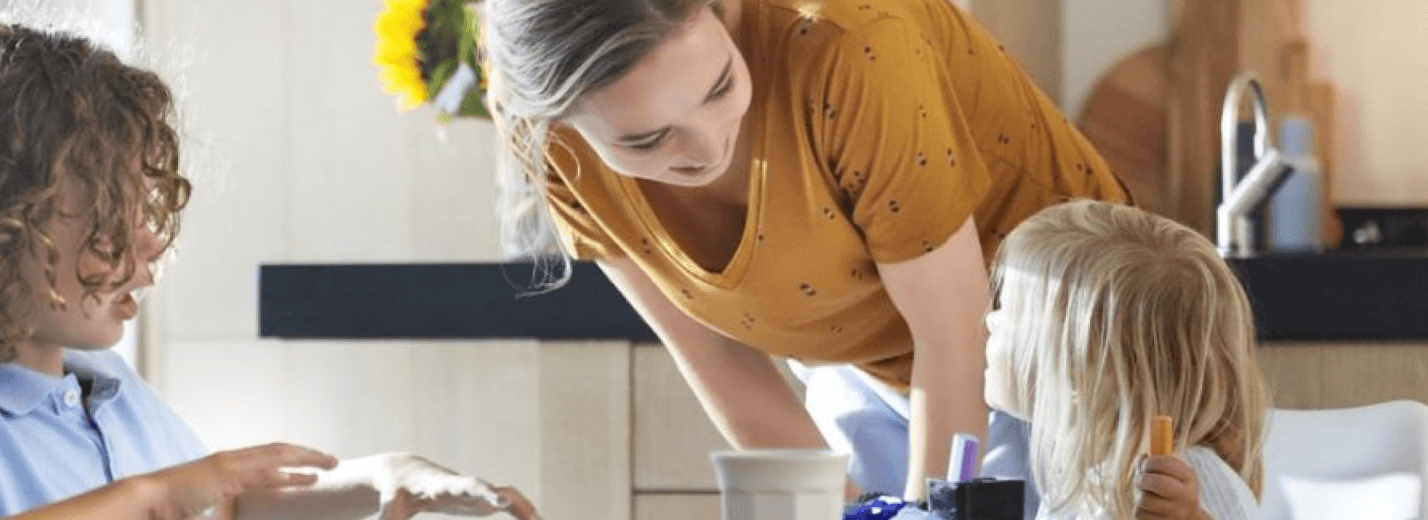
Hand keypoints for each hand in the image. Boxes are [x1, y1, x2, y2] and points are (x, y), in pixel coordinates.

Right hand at [138, 442, 338, 518]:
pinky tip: (307, 478)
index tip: (315, 462)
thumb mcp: (215, 504)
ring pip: (278, 457)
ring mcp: (229, 465)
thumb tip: (242, 512)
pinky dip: (288, 475)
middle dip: (308, 454)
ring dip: (306, 460)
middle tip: (333, 461)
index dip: (294, 456)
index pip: (270, 455)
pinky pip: (264, 474)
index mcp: (230, 464)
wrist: (146, 501)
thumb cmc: (175, 506)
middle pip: (280, 451)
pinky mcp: (226, 476)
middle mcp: (233, 459)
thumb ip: (234, 504)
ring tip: (329, 464)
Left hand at [371, 453, 541, 519]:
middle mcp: (466, 485)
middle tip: (535, 518)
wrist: (405, 475)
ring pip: (508, 496)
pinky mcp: (480, 499)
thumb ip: (389, 517)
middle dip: (514, 502)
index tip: (499, 500)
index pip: (468, 485)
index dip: (484, 492)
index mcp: (444, 485)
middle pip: (495, 489)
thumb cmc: (395, 493)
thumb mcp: (389, 506)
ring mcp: (476, 490)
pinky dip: (522, 512)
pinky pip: (508, 504)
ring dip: (525, 509)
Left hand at [1135, 454, 1210, 519]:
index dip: (1149, 462)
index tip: (1145, 465)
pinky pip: (1141, 514)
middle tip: (1139, 480)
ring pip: (1146, 500)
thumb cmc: (1173, 487)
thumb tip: (1141, 458)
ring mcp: (1177, 512)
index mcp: (1189, 477)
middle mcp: (1187, 496)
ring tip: (1143, 494)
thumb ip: (1156, 462)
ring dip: (1139, 495)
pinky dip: (1139, 508)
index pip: (1166, 464)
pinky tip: (1146, 507)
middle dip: (1142, 479)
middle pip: (1158, 483)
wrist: (1187, 514)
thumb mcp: (1172, 472)